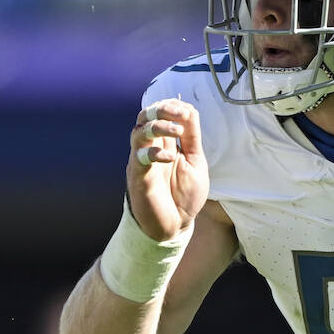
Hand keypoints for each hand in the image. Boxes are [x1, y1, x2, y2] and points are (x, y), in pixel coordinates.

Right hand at [127, 98, 208, 240]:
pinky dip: (154, 153)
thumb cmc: (185, 195)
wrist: (176, 226)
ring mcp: (142, 161)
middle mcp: (150, 148)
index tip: (187, 111)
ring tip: (176, 131)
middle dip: (161, 109)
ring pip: (138, 132)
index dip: (172, 106)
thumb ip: (192, 138)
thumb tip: (189, 110)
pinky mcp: (138, 177)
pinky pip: (139, 158)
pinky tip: (170, 158)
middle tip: (180, 115)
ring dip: (158, 126)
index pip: (161, 113)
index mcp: (165, 142)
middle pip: (145, 116)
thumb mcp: (195, 162)